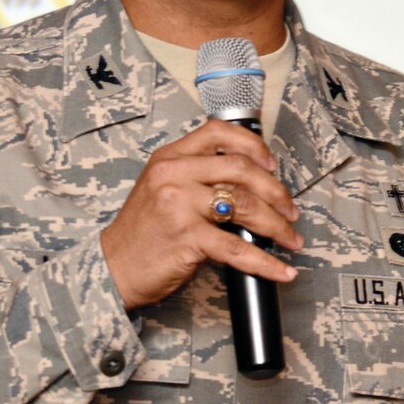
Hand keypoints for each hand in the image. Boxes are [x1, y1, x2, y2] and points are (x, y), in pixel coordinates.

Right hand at [98, 119, 301, 309]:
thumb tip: (250, 186)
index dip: (253, 145)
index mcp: (168, 158)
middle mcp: (173, 174)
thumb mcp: (160, 190)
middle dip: (276, 192)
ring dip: (277, 225)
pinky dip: (266, 262)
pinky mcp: (186, 236)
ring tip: (290, 239)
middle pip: (241, 169)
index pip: (218, 133)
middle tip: (290, 211)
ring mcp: (179, 203)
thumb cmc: (142, 233)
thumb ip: (195, 178)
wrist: (113, 268)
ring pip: (245, 204)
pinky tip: (281, 270)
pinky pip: (237, 248)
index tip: (271, 165)